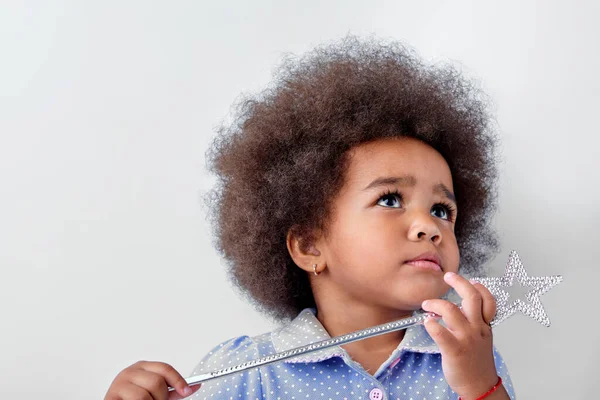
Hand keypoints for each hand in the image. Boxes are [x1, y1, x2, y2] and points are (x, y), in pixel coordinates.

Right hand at [104, 360, 200, 399]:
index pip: (165, 368)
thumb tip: (195, 386)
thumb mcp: (156, 394)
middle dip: (162, 397)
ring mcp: (120, 382)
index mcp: (143, 367)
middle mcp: (131, 371)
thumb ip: (173, 390)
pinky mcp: (111, 395)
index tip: (187, 391)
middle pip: (157, 382)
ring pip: (145, 395)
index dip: (178, 380)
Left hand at [421, 272, 498, 398]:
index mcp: (484, 326)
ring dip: (436, 303)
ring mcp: (466, 339)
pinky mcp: (455, 350)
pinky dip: (431, 324)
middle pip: (471, 298)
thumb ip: (474, 322)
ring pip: (452, 311)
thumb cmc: (477, 362)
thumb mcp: (482, 338)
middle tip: (448, 277)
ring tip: (427, 304)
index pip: (488, 300)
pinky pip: (441, 332)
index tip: (471, 281)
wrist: (479, 386)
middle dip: (459, 282)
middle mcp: (477, 329)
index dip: (480, 287)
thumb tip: (460, 307)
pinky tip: (427, 322)